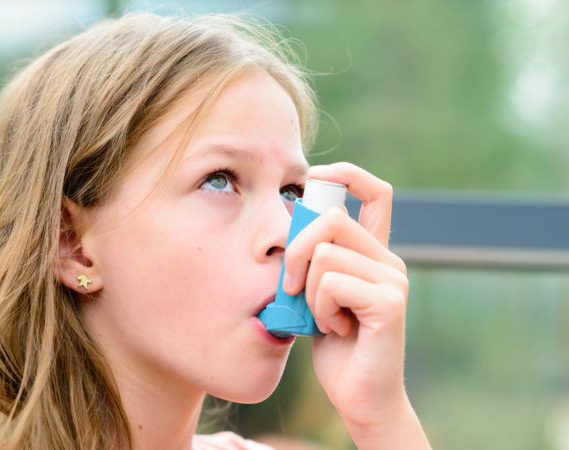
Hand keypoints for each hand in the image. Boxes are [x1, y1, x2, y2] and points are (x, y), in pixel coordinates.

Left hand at [283, 162, 429, 447]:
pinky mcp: (389, 303)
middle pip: (330, 218)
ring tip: (324, 318)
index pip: (375, 192)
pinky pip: (331, 283)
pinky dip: (319, 309)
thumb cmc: (335, 346)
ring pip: (324, 255)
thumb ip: (313, 260)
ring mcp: (392, 280)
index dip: (345, 174)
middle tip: (291, 287)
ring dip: (308, 292)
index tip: (314, 176)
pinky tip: (335, 329)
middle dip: (295, 250)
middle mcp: (388, 260)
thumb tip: (291, 222)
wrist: (359, 396)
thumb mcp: (316, 294)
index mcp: (372, 253)